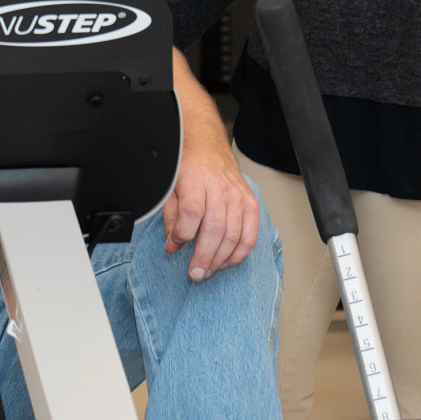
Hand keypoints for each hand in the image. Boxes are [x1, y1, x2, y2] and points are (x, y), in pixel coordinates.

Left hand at [164, 139, 259, 280]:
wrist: (207, 146)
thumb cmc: (186, 166)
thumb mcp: (170, 186)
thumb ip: (170, 216)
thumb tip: (172, 245)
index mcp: (196, 180)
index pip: (191, 212)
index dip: (182, 233)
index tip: (174, 245)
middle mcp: (220, 188)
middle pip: (214, 229)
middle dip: (203, 256)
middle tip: (194, 273)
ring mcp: (238, 197)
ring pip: (233, 236)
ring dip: (220, 260)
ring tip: (207, 271)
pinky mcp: (250, 204)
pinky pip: (250, 235)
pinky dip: (239, 253)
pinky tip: (225, 262)